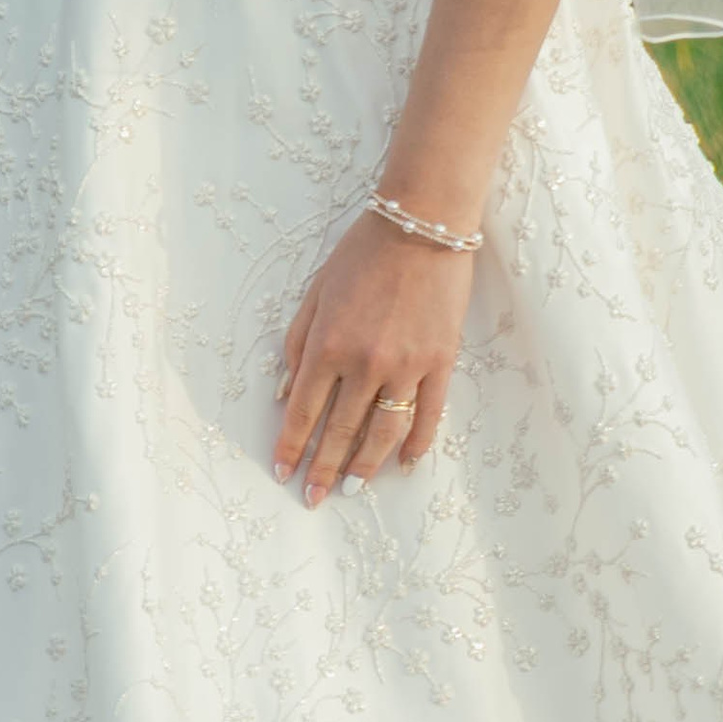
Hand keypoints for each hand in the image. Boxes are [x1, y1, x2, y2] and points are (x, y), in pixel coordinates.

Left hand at [273, 212, 474, 507]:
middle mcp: (365, 362)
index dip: (291, 446)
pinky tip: (404, 463)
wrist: (421, 224)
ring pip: (383, 432)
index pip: (302, 410)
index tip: (282, 473)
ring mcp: (407, 365)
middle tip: (313, 498)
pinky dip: (416, 443)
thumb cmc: (362, 253)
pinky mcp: (440, 362)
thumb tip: (283, 392)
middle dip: (323, 468)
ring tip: (353, 488)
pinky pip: (429, 414)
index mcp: (328, 343)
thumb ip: (297, 343)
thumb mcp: (315, 291)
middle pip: (341, 430)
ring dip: (366, 466)